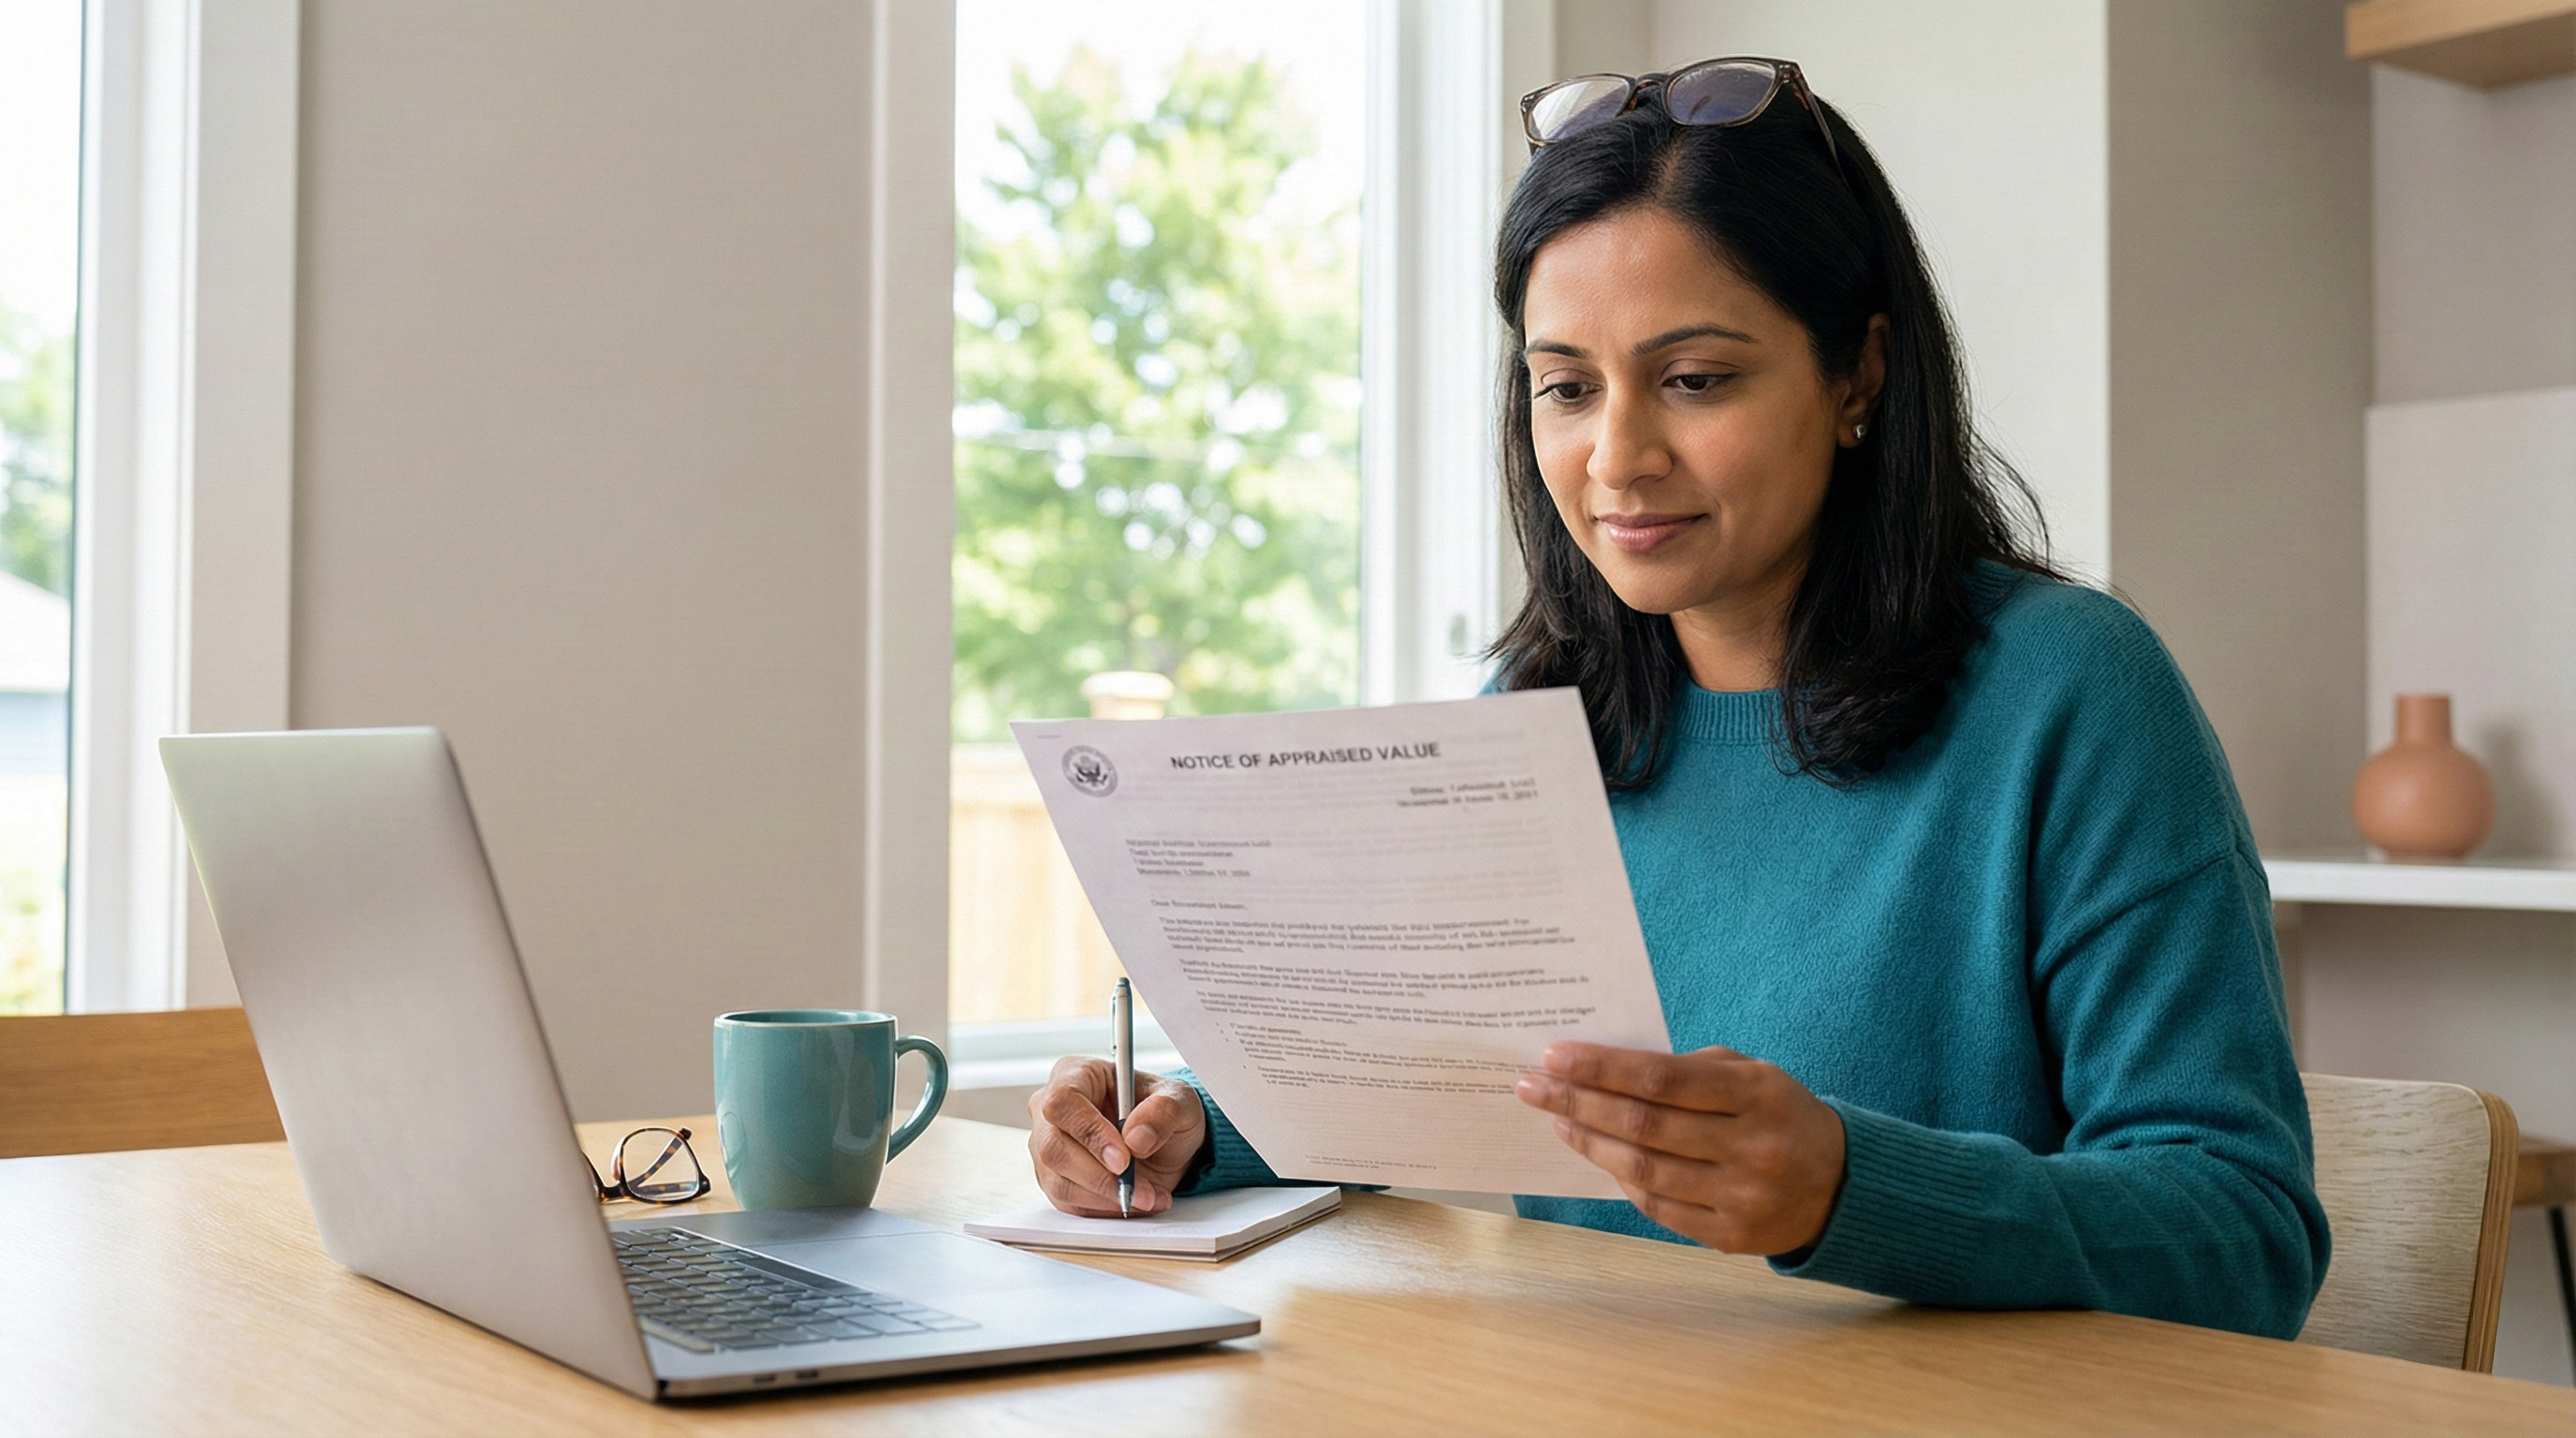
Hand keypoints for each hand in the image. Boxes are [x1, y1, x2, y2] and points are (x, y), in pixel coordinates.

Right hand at [1027, 1055, 1207, 1216]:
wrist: (1164, 1143)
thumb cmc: (1162, 1111)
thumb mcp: (1179, 1101)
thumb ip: (1163, 1112)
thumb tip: (1136, 1138)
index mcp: (1074, 1074)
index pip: (1063, 1103)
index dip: (1090, 1133)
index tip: (1123, 1159)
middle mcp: (1050, 1110)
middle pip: (1054, 1148)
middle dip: (1101, 1176)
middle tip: (1140, 1189)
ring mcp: (1047, 1146)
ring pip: (1060, 1181)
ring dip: (1108, 1197)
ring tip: (1148, 1196)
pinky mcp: (1053, 1179)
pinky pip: (1069, 1202)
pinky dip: (1105, 1208)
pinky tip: (1136, 1202)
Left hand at [1514, 1042, 1846, 1255]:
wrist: (1839, 1185)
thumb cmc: (1778, 1114)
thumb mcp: (1750, 1074)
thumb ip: (1687, 1069)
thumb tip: (1604, 1068)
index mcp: (1757, 1093)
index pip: (1661, 1077)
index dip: (1601, 1066)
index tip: (1554, 1055)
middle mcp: (1752, 1147)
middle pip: (1643, 1125)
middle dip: (1578, 1101)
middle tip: (1531, 1085)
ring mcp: (1741, 1197)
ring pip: (1643, 1171)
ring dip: (1589, 1142)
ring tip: (1556, 1118)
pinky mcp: (1730, 1236)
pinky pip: (1657, 1207)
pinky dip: (1621, 1179)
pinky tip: (1596, 1155)